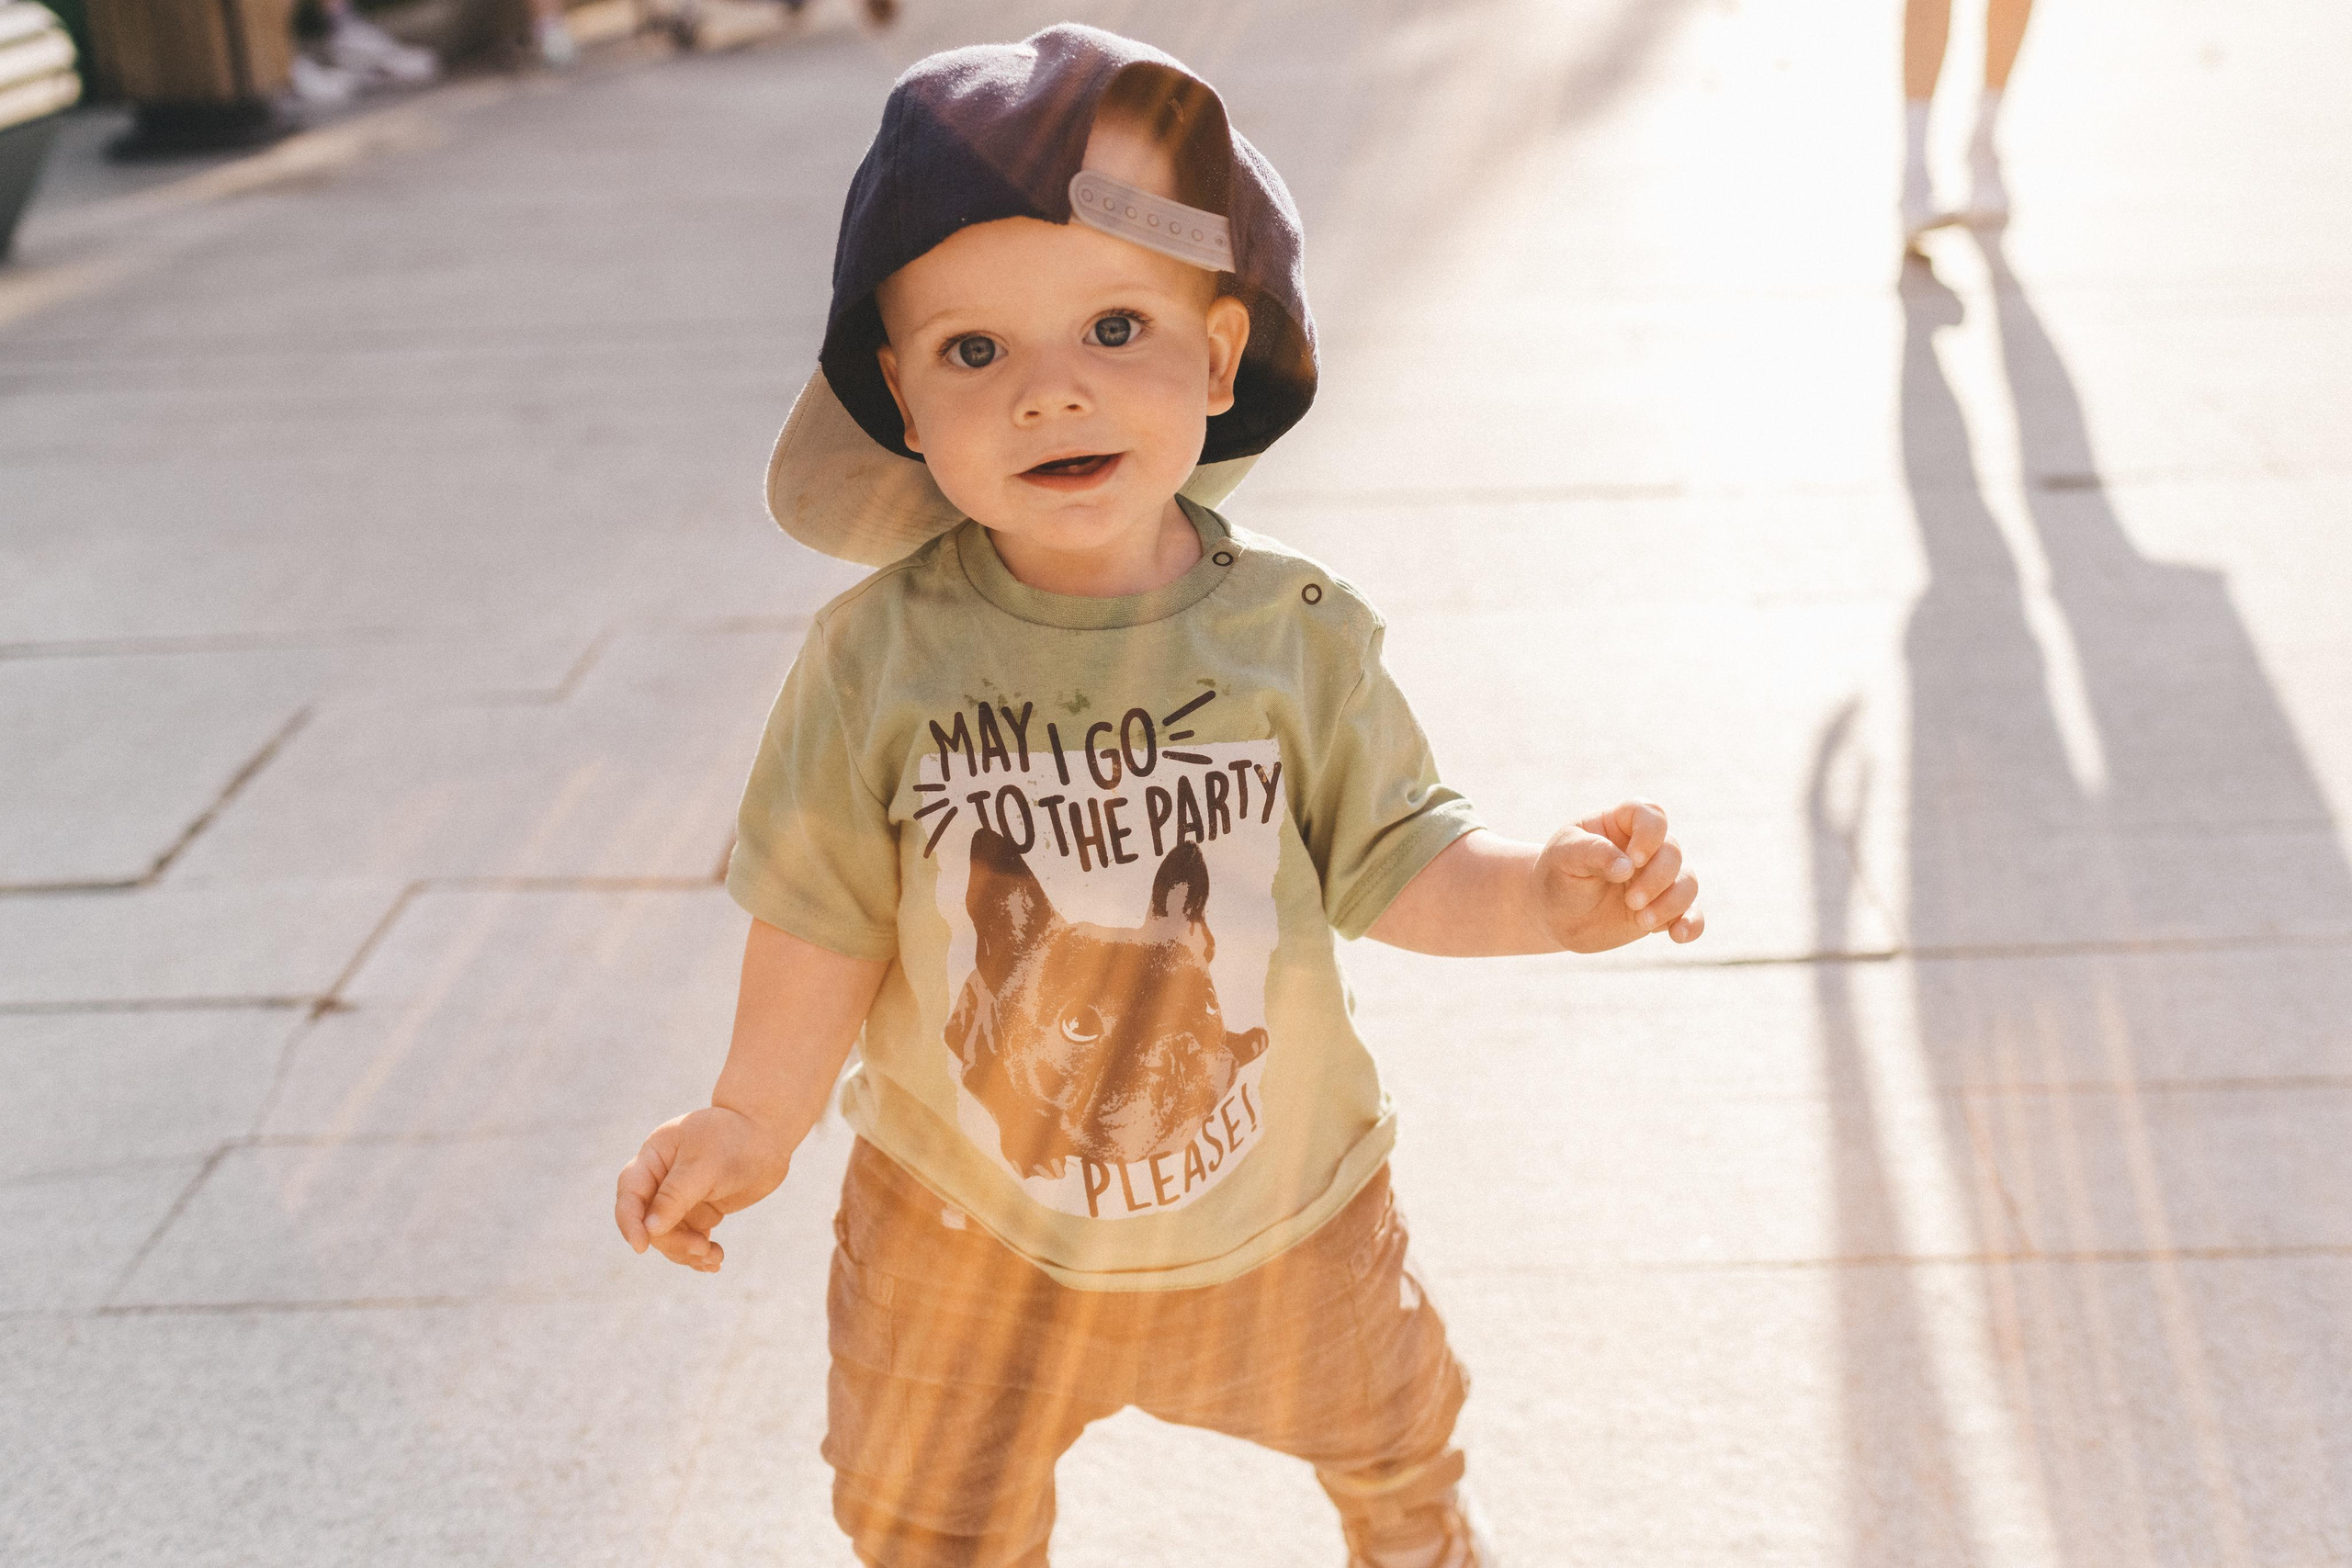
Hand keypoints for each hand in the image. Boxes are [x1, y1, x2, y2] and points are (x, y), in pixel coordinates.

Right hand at [614, 1107, 791, 1272]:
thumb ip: (675, 1197)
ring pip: (670, 1236)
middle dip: (673, 1241)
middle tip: (702, 1248)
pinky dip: (700, 1253)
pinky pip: (690, 1238)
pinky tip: (716, 1262)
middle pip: (651, 1223)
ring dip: (688, 1252)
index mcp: (653, 1159)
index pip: (630, 1196)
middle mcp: (661, 1180)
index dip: (630, 1223)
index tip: (641, 1247)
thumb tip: (650, 1229)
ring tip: (715, 1257)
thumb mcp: (703, 1165)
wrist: (769, 1134)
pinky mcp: (700, 1210)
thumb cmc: (734, 1140)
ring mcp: (680, 1197)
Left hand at [1535, 801, 1703, 952]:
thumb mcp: (1563, 857)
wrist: (1554, 914)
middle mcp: (1646, 849)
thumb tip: (1627, 867)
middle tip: (1631, 901)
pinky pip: (1691, 914)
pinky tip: (1678, 935)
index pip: (1651, 815)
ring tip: (1641, 921)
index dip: (1651, 834)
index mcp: (1621, 824)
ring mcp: (1657, 880)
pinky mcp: (1663, 910)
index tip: (1634, 859)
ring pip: (1687, 882)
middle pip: (1672, 853)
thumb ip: (1592, 853)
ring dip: (1672, 903)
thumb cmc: (1557, 875)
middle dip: (1656, 879)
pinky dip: (1692, 924)